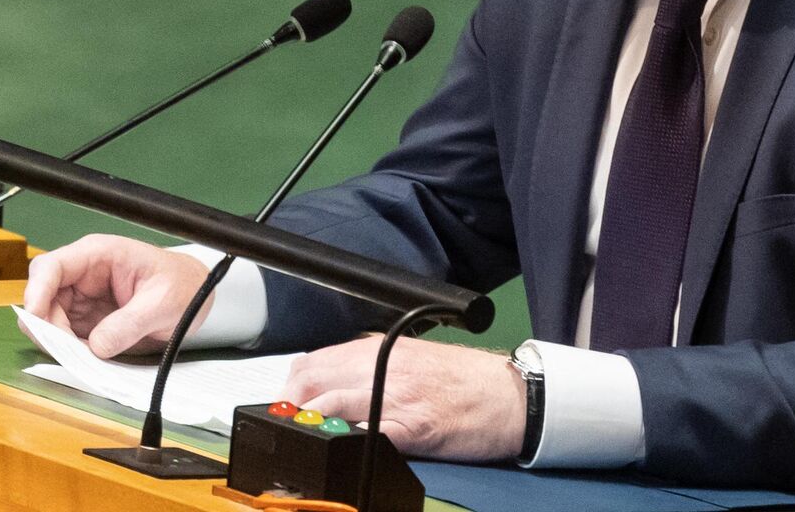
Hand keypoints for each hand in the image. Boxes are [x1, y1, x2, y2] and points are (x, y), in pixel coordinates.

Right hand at [22, 234, 210, 357]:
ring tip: (83, 356)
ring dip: (57, 341)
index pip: (52, 267)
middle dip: (46, 325)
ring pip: (49, 319)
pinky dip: (69, 350)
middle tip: (64, 350)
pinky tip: (86, 358)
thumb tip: (96, 346)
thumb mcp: (162, 304)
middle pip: (42, 297)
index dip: (36, 291)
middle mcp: (84, 274)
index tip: (34, 318)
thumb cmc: (182, 286)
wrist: (196, 295)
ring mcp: (83, 298)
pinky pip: (65, 336)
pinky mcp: (86, 320)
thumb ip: (130, 324)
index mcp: (99, 255)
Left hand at [283, 336, 524, 461]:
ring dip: (310, 421)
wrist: (511, 395)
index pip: (315, 360)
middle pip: (316, 380)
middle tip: (283, 423)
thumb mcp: (412, 358)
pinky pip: (372, 433)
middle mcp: (385, 366)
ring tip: (300, 436)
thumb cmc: (465, 381)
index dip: (290, 384)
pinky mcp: (416, 427)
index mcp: (381, 348)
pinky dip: (349, 440)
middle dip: (290, 403)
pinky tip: (339, 446)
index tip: (283, 403)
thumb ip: (373, 365)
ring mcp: (399, 396)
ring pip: (335, 403)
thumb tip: (333, 383)